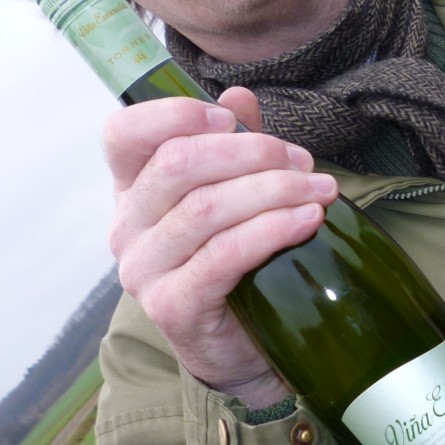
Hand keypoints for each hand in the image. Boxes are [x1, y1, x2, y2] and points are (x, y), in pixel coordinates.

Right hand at [104, 87, 339, 408]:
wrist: (241, 349)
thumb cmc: (237, 264)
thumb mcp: (233, 196)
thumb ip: (233, 145)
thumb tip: (240, 95)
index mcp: (132, 190)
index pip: (123, 134)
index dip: (175, 115)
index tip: (232, 119)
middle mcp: (127, 227)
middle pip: (178, 165)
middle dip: (252, 153)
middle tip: (303, 163)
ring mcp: (144, 270)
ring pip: (207, 209)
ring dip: (274, 191)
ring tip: (321, 191)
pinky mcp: (172, 306)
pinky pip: (224, 255)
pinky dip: (272, 231)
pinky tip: (308, 220)